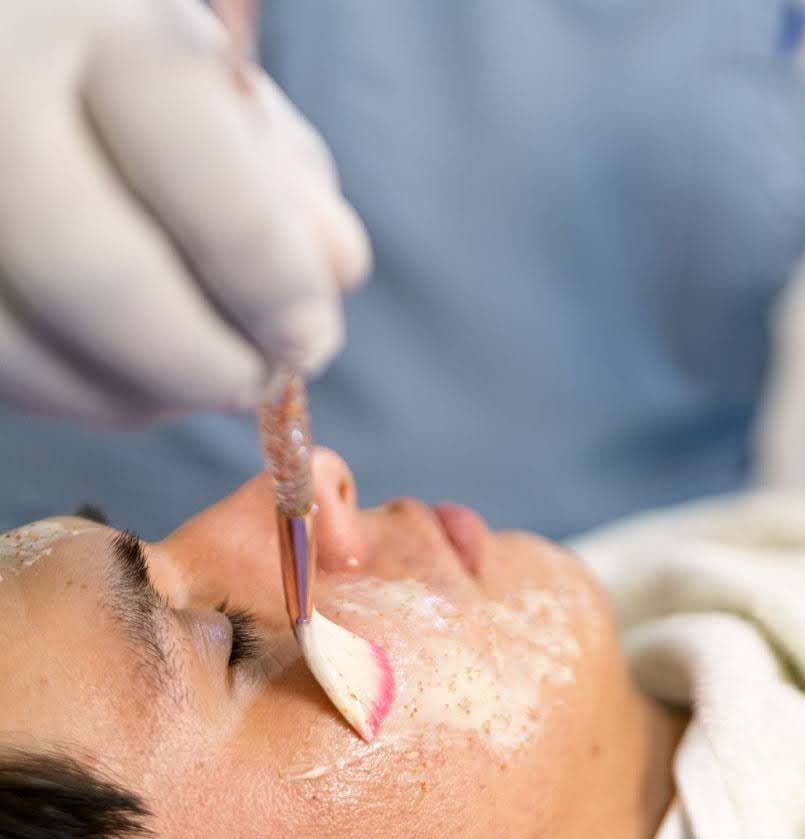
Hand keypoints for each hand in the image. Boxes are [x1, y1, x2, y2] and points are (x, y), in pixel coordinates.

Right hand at [0, 0, 370, 427]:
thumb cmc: (107, 59)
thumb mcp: (205, 79)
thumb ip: (278, 176)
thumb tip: (335, 273)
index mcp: (76, 13)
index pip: (195, 169)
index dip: (268, 283)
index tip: (309, 341)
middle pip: (93, 279)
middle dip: (198, 363)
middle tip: (257, 384)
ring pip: (20, 349)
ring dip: (129, 396)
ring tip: (190, 378)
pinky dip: (61, 389)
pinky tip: (112, 367)